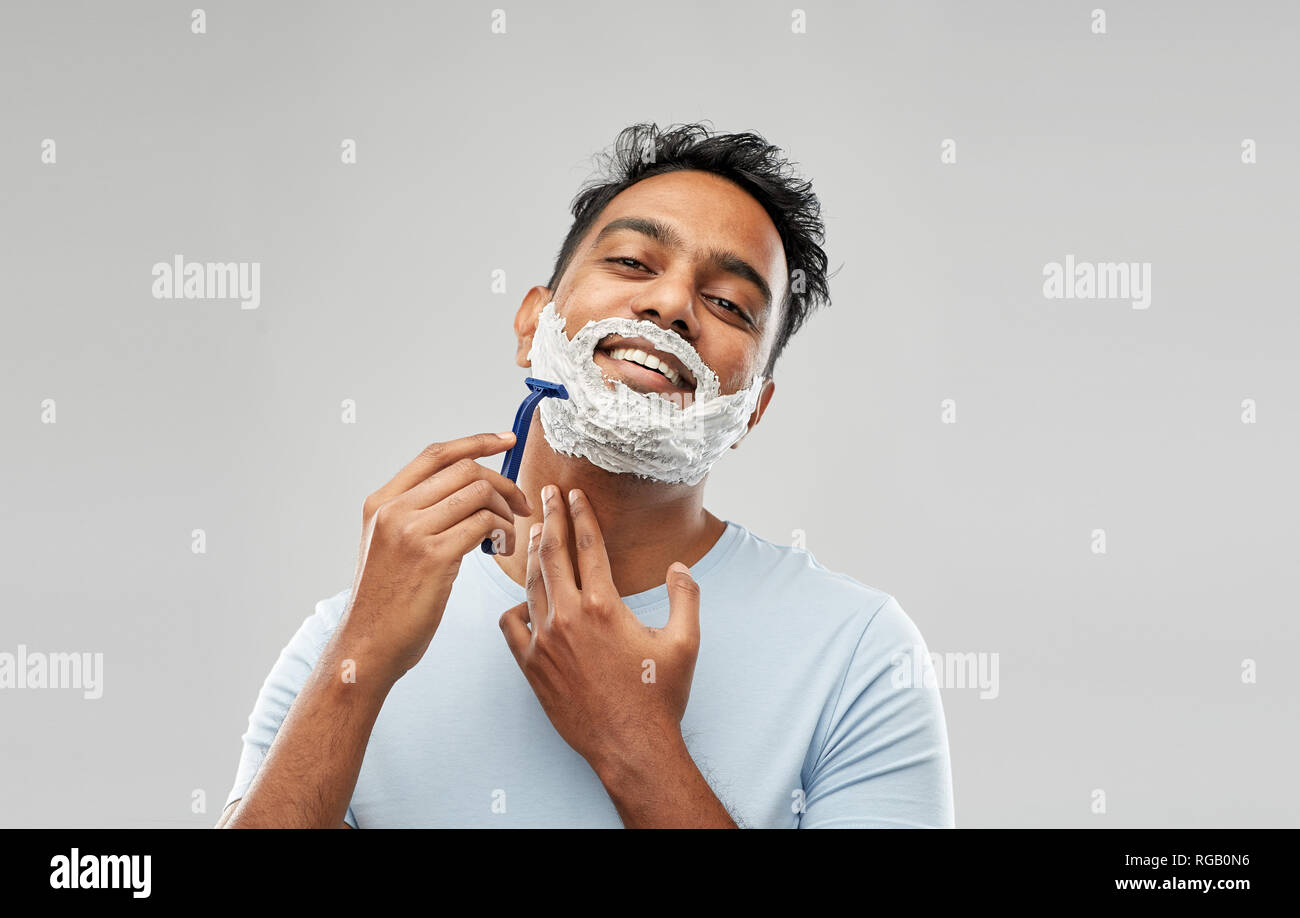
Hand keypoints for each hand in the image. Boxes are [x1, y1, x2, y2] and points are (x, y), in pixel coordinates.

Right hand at [343, 432, 531, 681]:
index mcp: (381, 502)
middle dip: (503, 483)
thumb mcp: (387, 545)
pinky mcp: (433, 556)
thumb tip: (465, 491)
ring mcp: (411, 531)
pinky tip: (502, 550)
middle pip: (465, 470)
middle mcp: (393, 510)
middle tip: (521, 506)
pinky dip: (503, 532)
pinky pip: (484, 524)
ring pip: (479, 493)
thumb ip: (415, 515)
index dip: (477, 441)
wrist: (367, 645)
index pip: (436, 454)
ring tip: (506, 537)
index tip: (507, 440)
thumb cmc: (386, 602)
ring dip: (506, 512)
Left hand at [498, 485, 701, 777]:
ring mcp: (546, 642)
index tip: (574, 494)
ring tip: (536, 532)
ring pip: (532, 584)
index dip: (581, 515)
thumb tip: (678, 567)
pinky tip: (526, 599)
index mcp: (605, 606)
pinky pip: (513, 625)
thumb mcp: (686, 642)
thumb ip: (685, 597)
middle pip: (553, 554)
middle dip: (550, 518)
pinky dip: (517, 607)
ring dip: (534, 554)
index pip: (588, 545)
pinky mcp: (532, 666)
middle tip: (547, 494)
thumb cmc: (660, 697)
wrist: (631, 747)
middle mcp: (570, 617)